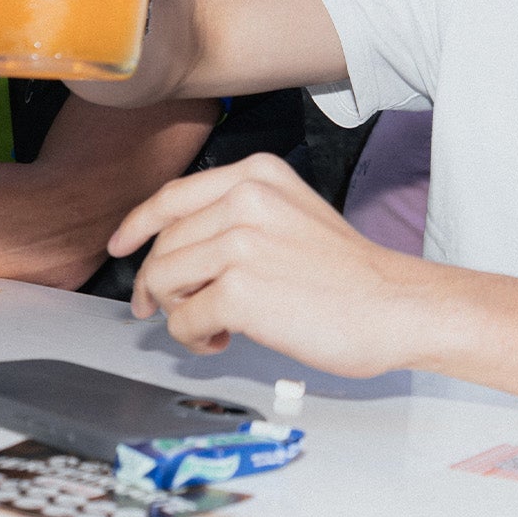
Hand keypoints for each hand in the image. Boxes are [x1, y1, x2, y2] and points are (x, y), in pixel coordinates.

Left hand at [115, 152, 439, 378]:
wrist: (396, 307)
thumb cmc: (352, 276)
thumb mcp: (293, 216)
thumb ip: (239, 218)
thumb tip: (181, 253)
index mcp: (257, 176)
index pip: (173, 197)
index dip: (138, 226)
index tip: (121, 246)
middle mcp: (244, 199)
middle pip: (163, 245)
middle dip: (161, 286)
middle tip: (177, 311)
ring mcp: (239, 243)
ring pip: (164, 282)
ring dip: (180, 314)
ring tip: (215, 327)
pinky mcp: (238, 291)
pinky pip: (183, 321)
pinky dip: (196, 340)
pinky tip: (226, 341)